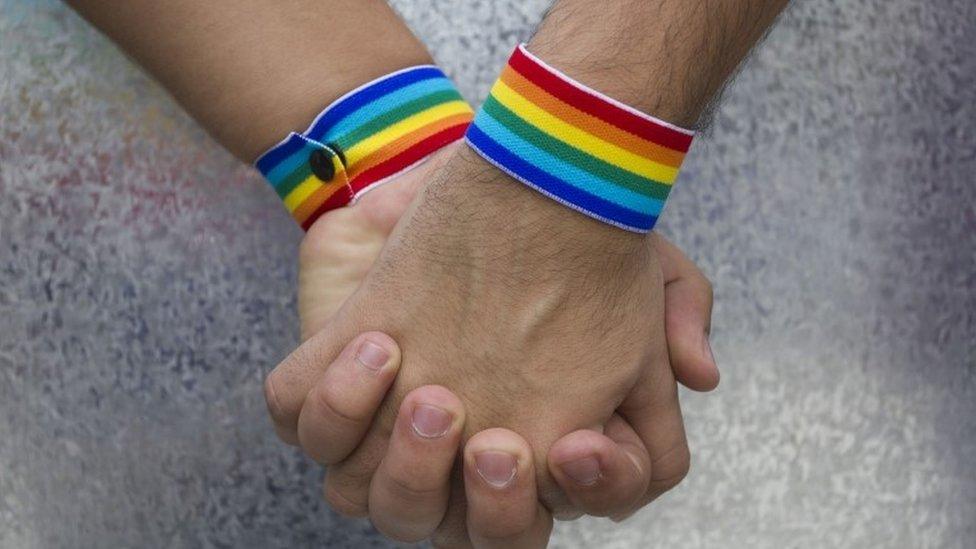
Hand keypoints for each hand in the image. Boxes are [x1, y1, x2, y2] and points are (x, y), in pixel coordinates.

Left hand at [277, 146, 716, 543]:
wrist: (476, 173)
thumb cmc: (558, 227)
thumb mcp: (637, 252)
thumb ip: (679, 310)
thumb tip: (699, 373)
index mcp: (550, 439)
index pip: (574, 505)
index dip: (586, 491)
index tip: (578, 445)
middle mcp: (471, 452)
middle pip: (480, 536)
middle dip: (487, 503)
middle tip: (492, 440)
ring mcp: (395, 428)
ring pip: (388, 506)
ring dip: (403, 467)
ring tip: (426, 391)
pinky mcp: (335, 383)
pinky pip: (314, 434)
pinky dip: (332, 410)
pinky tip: (370, 347)